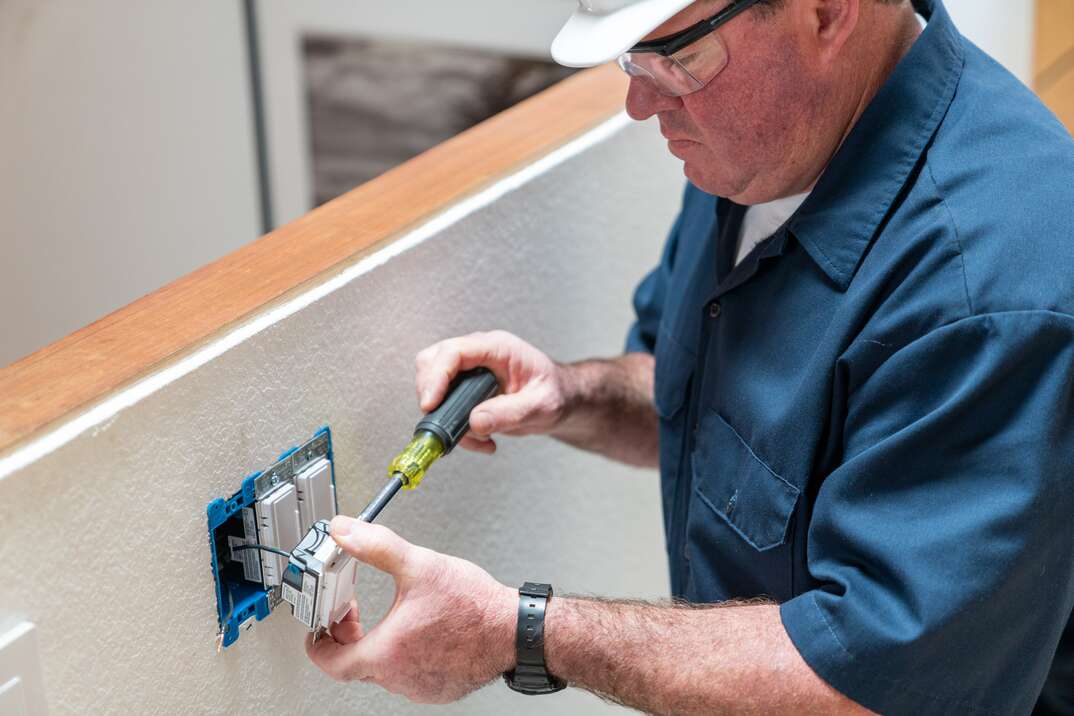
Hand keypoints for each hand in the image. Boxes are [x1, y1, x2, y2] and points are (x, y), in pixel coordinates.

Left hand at [306, 516, 516, 702]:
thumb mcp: (419, 565)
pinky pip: (408, 675)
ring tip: (394, 616)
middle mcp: (398, 677)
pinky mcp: (438, 689)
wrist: (515, 630)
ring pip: (382, 670)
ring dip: (379, 643)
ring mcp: (419, 687)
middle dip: (348, 634)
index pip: (330, 660)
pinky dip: (404, 654)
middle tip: (354, 611)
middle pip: (353, 663)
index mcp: (386, 652)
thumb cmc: (474, 607)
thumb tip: (345, 531)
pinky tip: (419, 631)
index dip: (317, 642)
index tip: (319, 626)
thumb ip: (376, 546)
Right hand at [414, 331, 571, 453]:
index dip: (436, 376)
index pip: (454, 352)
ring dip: (443, 415)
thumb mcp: (541, 406)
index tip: (430, 404)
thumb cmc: (556, 394)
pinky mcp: (466, 388)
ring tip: (475, 436)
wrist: (560, 401)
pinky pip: (445, 404)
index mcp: (498, 348)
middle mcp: (480, 354)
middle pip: (433, 361)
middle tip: (441, 422)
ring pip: (433, 383)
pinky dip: (454, 427)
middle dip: (430, 393)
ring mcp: (470, 370)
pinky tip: (481, 439)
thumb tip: (476, 421)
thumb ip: (511, 413)